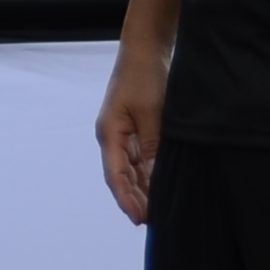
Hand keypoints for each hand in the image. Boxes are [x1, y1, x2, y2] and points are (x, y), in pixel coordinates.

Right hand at [96, 38, 166, 225]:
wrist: (146, 47)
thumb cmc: (145, 76)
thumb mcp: (152, 113)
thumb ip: (152, 147)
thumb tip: (156, 178)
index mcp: (110, 133)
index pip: (115, 176)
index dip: (126, 199)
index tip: (139, 219)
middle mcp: (113, 136)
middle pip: (121, 176)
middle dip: (135, 199)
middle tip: (152, 222)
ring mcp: (123, 131)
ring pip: (131, 169)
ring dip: (142, 188)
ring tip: (157, 209)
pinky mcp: (136, 126)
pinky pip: (139, 157)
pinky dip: (148, 173)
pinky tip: (160, 184)